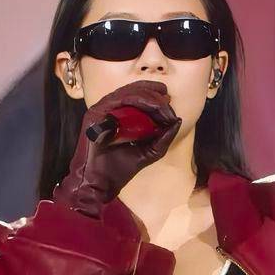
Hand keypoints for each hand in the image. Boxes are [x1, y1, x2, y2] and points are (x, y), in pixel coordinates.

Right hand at [54, 80, 181, 216]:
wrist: (102, 183)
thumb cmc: (120, 169)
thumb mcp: (149, 152)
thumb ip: (163, 137)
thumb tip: (178, 120)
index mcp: (119, 116)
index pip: (137, 97)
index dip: (155, 96)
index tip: (170, 103)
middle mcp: (109, 110)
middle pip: (134, 91)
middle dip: (154, 94)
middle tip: (168, 101)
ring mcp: (101, 110)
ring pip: (128, 92)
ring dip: (149, 96)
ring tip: (163, 104)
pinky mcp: (96, 113)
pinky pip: (119, 100)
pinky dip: (138, 100)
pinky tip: (152, 107)